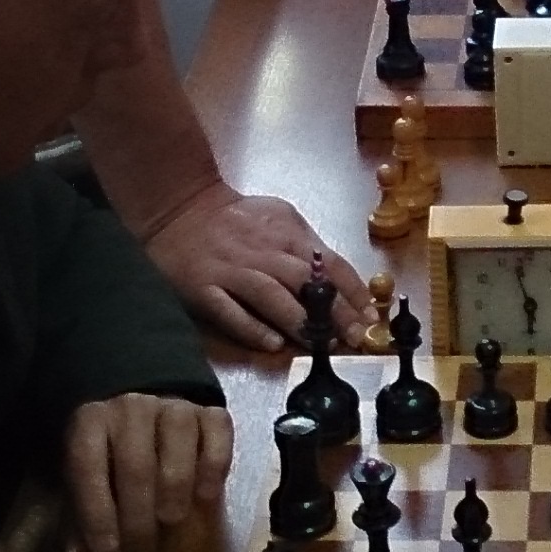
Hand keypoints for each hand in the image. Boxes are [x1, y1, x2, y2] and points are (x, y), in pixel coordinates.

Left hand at [63, 393, 233, 551]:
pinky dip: (214, 465)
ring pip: (177, 439)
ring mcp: (172, 405)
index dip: (96, 515)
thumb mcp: (86, 489)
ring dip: (175, 488)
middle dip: (138, 519)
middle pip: (135, 463)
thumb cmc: (111, 463)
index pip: (87, 467)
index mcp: (90, 423)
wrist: (148, 419)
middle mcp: (129, 407)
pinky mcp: (209, 410)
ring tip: (170, 523)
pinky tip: (206, 496)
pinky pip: (216, 431)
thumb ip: (80, 525)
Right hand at [144, 185, 379, 349]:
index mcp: (287, 234)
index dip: (354, 291)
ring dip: (299, 320)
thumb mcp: (279, 217)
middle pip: (306, 282)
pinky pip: (229, 310)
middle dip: (335, 311)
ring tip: (322, 344)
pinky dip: (251, 327)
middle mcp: (263, 253)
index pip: (330, 263)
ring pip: (271, 296)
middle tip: (356, 338)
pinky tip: (272, 344)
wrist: (178, 208)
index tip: (372, 317)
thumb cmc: (236, 218)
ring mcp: (231, 271)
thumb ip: (306, 245)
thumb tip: (339, 279)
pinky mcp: (202, 288)